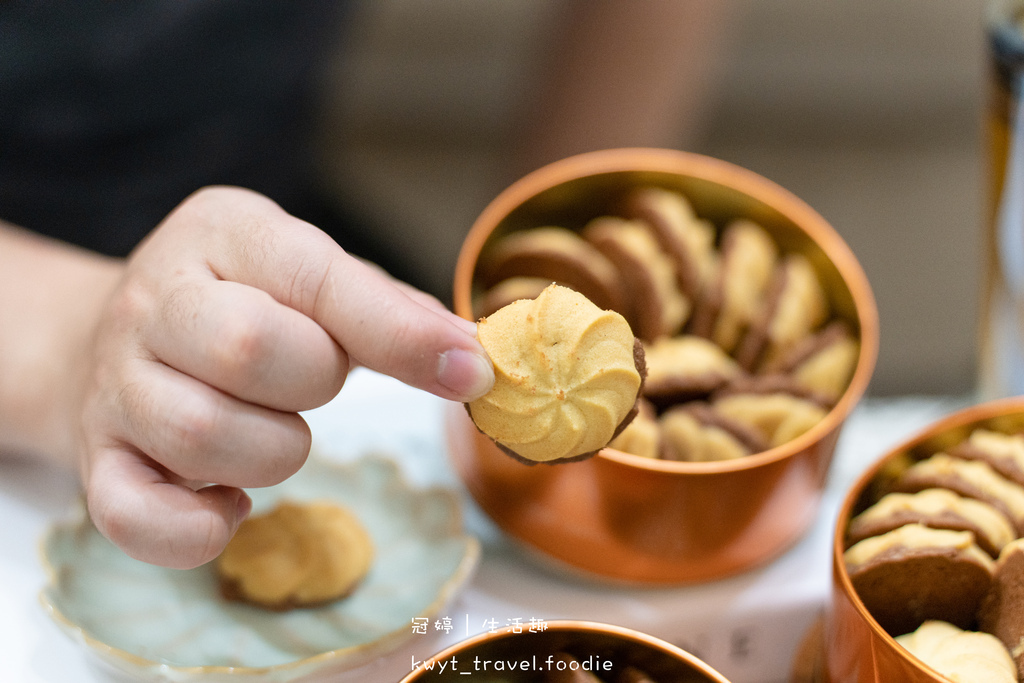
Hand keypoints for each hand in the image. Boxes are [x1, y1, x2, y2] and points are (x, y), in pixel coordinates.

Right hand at [77, 186, 492, 567]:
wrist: (104, 340)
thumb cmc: (240, 304)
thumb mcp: (309, 275)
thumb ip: (387, 308)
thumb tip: (470, 354)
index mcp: (223, 232)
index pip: (316, 279)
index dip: (401, 335)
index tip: (471, 372)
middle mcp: (155, 299)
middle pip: (249, 348)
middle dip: (316, 382)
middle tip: (314, 381)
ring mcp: (115, 383)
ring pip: (203, 434)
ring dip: (273, 452)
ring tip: (275, 430)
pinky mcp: (95, 461)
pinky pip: (136, 516)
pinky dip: (201, 528)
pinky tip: (232, 503)